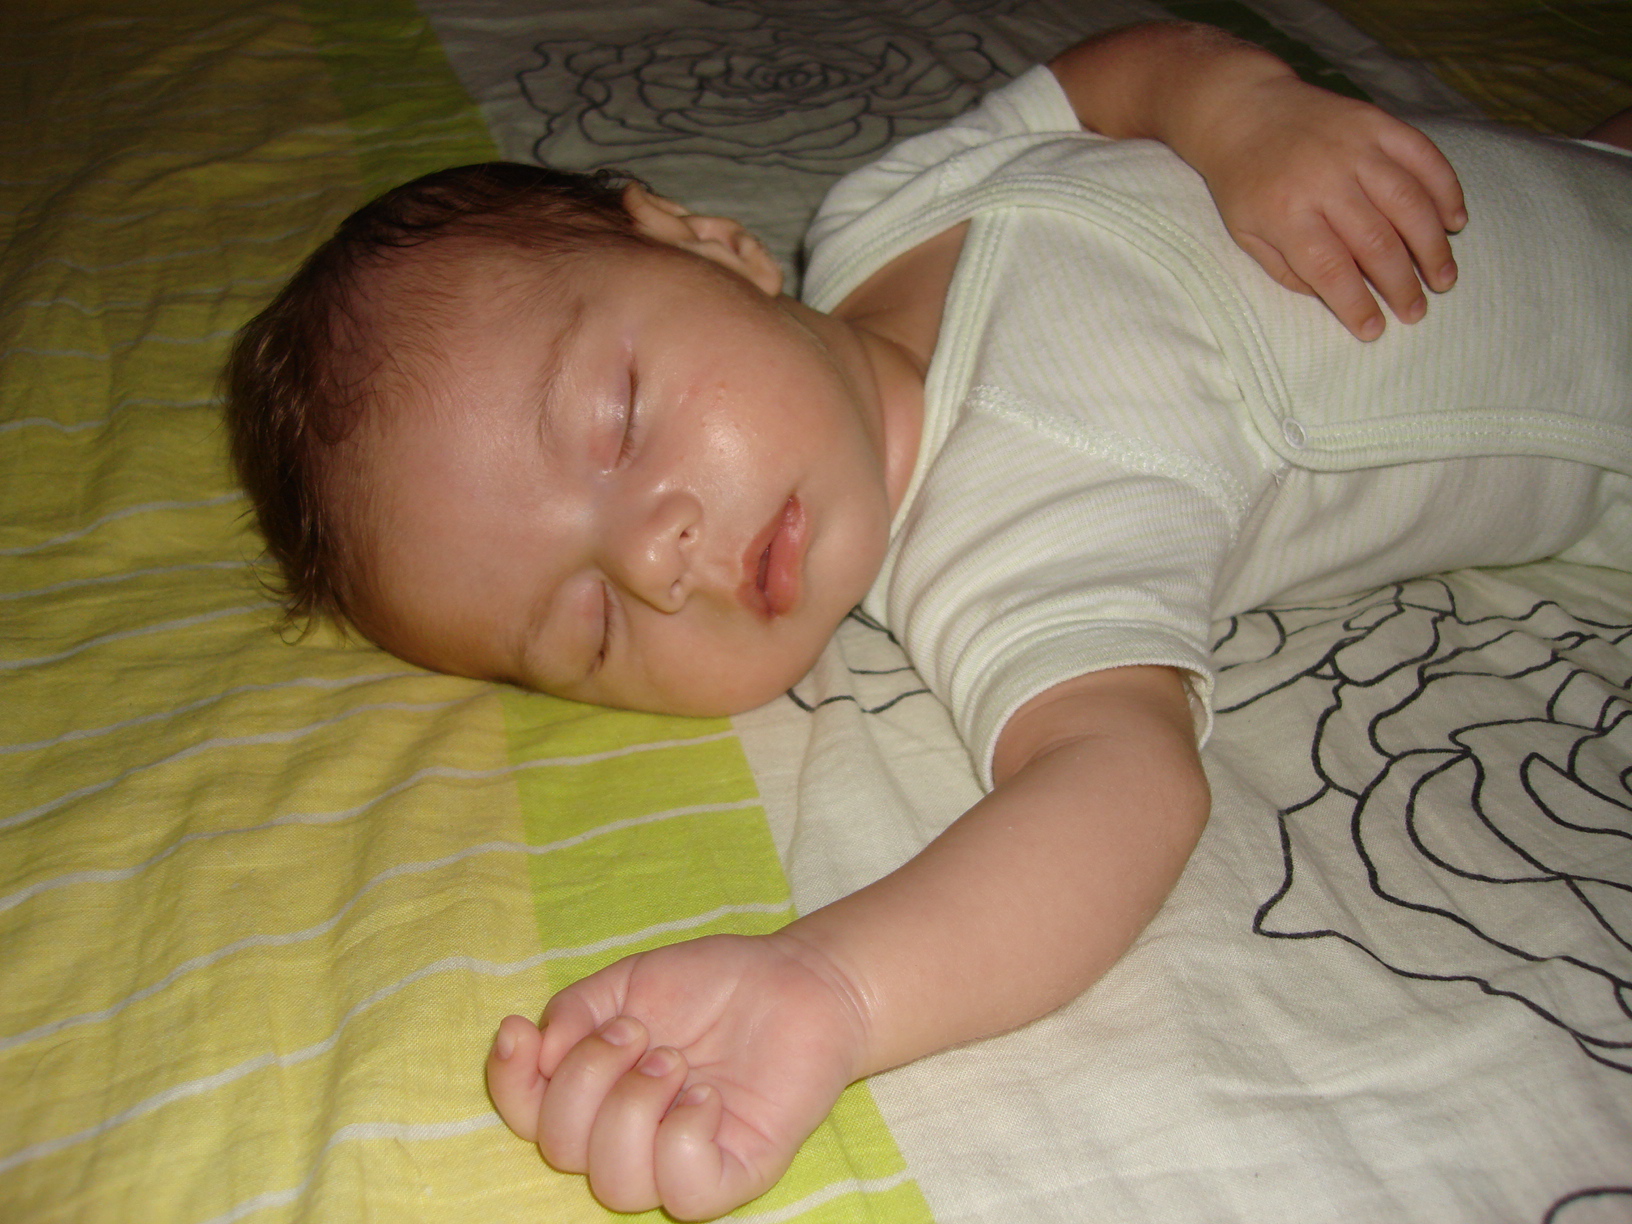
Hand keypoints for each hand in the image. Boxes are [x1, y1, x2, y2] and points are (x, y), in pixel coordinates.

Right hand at [486, 932, 868, 1220]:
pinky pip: (683, 1192)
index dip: (509, 1083)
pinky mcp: (733, 1173)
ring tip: (675, 1059)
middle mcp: (628, 1136)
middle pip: (560, 1147)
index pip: (527, 1114)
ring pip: (615, 1182)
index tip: (519, 1032)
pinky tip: (706, 1096)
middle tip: (637, 1031)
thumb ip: (574, 1012)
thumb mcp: (629, 981)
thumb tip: (537, 1050)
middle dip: (586, 1077)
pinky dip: (682, 1138)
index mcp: (594, 1093)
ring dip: (634, 1107)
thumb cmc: (713, 984)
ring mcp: (678, 1160)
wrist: (796, 981)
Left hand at [1194, 75, 1466, 339]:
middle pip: (1376, 242)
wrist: (1244, 110)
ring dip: (1432, 245)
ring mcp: (1356, 148)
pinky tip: (1455, 220)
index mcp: (1286, 213)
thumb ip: (1287, 269)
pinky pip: (1423, 157)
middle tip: (1416, 311)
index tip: (1375, 330)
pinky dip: (1445, 190)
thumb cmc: (1245, 182)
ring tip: (1444, 277)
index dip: (1357, 304)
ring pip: (1408, 203)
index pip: (1331, 269)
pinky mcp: (1378, 123)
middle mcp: (1325, 180)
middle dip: (1401, 284)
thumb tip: (1336, 296)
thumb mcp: (1246, 233)